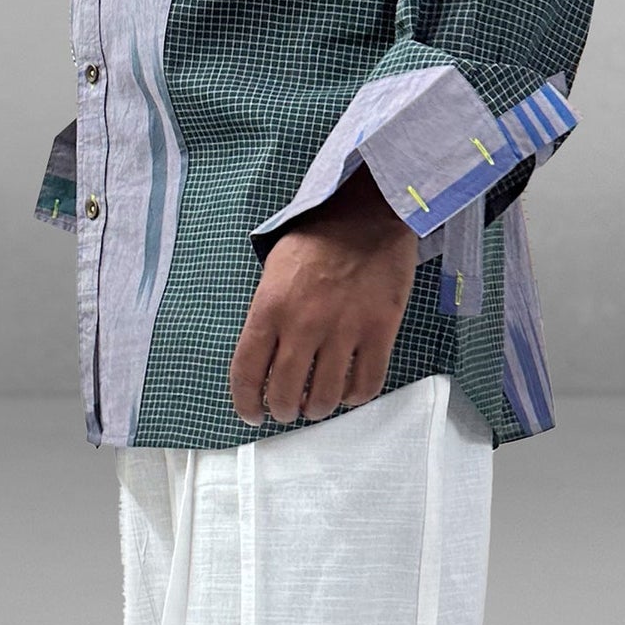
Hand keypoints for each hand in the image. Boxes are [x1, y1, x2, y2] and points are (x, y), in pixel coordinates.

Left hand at [229, 164, 419, 426]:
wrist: (369, 212)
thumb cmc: (319, 235)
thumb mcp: (275, 267)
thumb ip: (268, 312)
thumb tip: (264, 357)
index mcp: (270, 305)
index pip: (246, 372)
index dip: (245, 402)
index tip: (251, 413)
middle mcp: (303, 323)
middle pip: (283, 394)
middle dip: (281, 410)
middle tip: (286, 408)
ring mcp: (343, 330)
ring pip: (323, 398)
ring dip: (315, 408)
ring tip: (315, 402)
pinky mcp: (380, 331)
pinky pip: (365, 385)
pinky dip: (353, 397)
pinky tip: (347, 390)